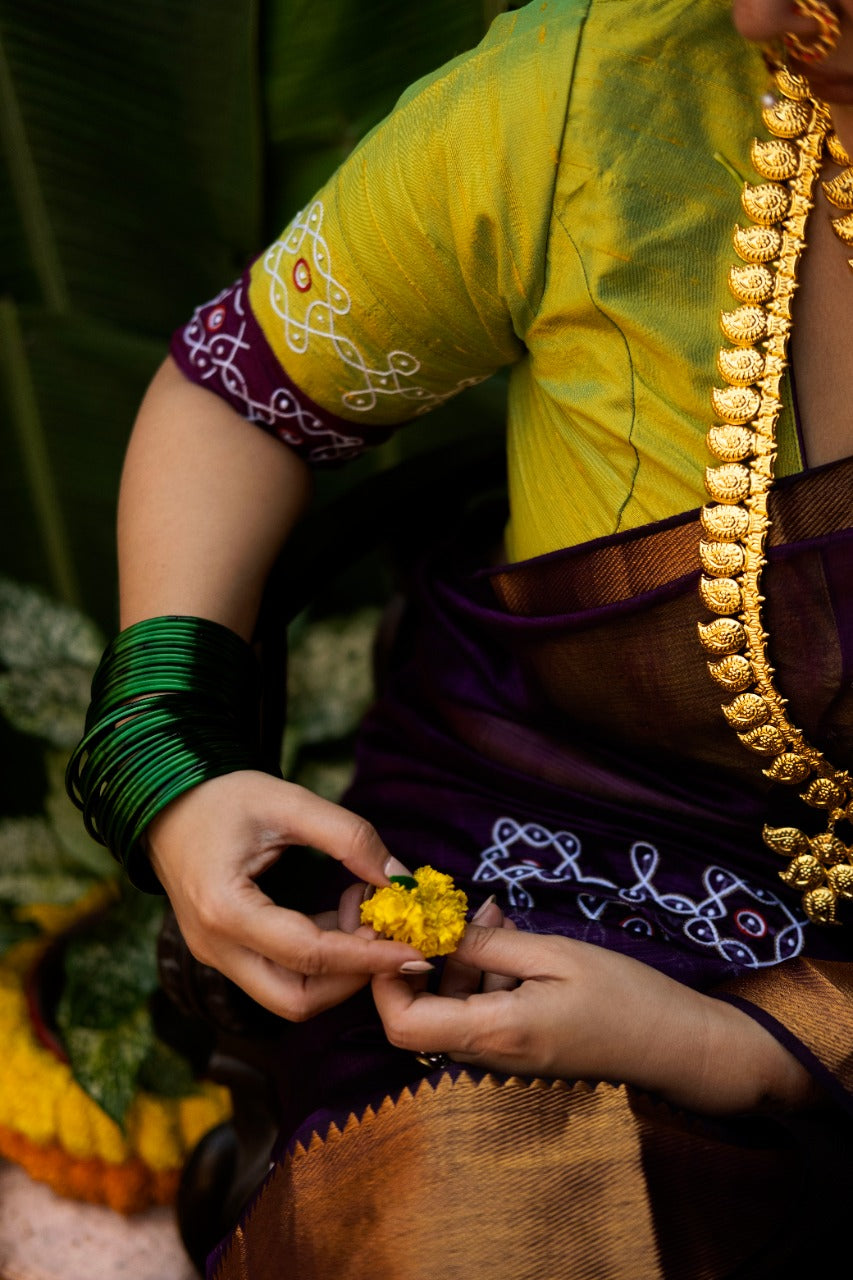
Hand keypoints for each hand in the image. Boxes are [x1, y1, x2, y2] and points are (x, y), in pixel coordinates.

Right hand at [146, 770, 429, 1020]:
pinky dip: (319, 959)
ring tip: (359, 907)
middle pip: (297, 999)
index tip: (416, 952)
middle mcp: (214, 945)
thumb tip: (402, 880)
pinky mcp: (223, 953)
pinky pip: (279, 975)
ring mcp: (214, 955)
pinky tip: (338, 913)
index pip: (310, 955)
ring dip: (338, 968)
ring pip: (289, 995)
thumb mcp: (289, 801)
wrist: (166, 802)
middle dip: (353, 978)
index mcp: (224, 908)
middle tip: (388, 932)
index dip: (369, 958)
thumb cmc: (223, 796)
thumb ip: (349, 836)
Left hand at [372, 922, 816, 1114]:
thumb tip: (433, 928)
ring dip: (458, 959)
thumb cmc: (622, 996)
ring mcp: (503, 1056)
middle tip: (444, 909)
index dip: (384, 978)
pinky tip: (507, 934)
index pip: (401, 1024)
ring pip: (449, 1007)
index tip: (398, 930)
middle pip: (419, 1013)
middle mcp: (488, 1054)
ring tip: (492, 912)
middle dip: (422, 957)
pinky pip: (478, 1010)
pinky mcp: (518, 1048)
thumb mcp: (553, 955)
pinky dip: (482, 972)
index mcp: (493, 1033)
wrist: (676, 1046)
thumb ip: (489, 944)